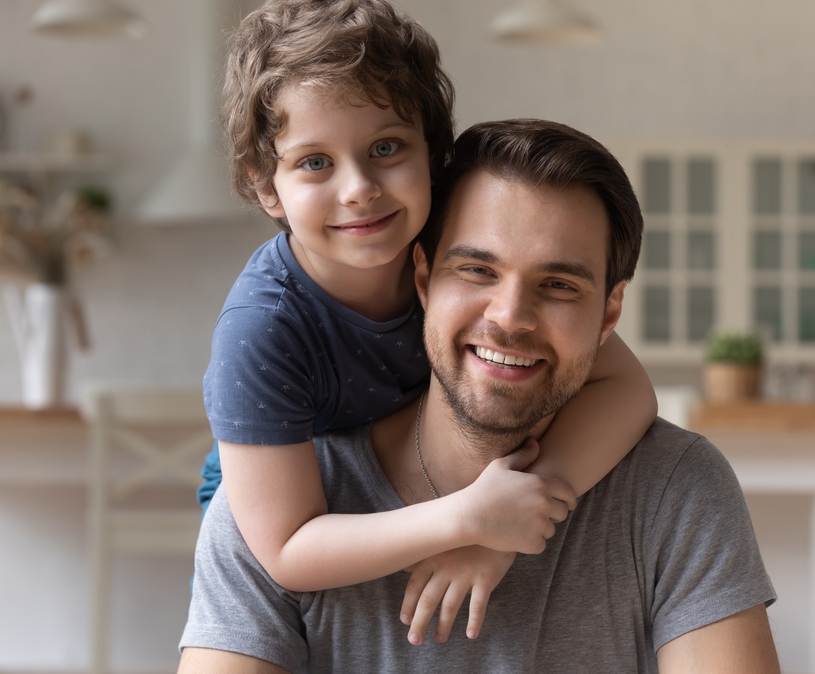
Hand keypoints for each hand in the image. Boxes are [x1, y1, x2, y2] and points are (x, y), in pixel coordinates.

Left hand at [400, 546, 515, 645]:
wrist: (494, 523)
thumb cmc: (466, 537)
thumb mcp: (443, 542)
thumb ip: (424, 556)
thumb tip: (403, 569)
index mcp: (433, 558)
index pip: (415, 585)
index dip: (408, 605)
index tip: (405, 620)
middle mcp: (446, 567)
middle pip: (428, 599)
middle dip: (419, 622)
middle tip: (415, 640)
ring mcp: (466, 574)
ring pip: (450, 605)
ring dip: (443, 625)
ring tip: (439, 639)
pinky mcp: (485, 579)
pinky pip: (478, 604)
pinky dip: (474, 621)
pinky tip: (471, 634)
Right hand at [458, 438, 576, 553]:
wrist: (469, 516)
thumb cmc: (483, 488)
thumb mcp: (501, 466)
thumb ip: (522, 455)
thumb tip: (535, 443)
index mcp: (541, 484)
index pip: (569, 493)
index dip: (569, 499)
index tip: (568, 504)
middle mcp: (544, 504)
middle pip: (562, 513)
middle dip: (552, 514)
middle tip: (536, 514)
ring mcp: (540, 525)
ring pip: (550, 529)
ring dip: (541, 528)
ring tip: (521, 524)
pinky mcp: (533, 543)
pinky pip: (541, 544)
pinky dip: (532, 542)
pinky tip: (517, 535)